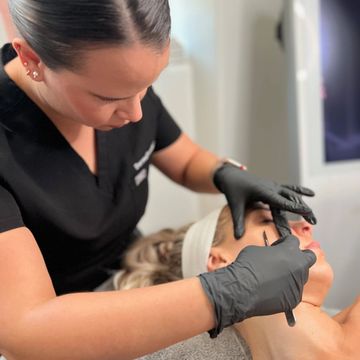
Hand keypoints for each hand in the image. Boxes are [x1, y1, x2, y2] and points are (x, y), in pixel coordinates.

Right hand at [199, 234, 315, 337]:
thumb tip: (272, 255)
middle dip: (301, 257)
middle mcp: (298, 266)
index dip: (286, 242)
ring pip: (300, 277)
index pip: (295, 241)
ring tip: (275, 279)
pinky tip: (272, 290)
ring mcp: (297, 284)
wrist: (242, 288)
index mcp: (289, 251)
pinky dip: (285, 291)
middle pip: (309, 258)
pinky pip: (292, 292)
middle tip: (290, 260)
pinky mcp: (294, 299)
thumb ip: (271, 251)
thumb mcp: (256, 250)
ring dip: (291, 275)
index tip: (280, 246)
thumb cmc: (247, 267)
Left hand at [213, 164, 316, 237]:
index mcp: (263, 191)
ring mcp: (273, 185)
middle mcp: (271, 187)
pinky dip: (300, 190)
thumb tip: (237, 237)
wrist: (231, 175)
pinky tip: (311, 194)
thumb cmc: (233, 189)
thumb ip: (238, 222)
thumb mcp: (235, 206)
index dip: (294, 206)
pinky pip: (289, 188)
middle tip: (313, 221)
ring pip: (292, 194)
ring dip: (303, 204)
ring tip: (313, 218)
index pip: (281, 201)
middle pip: (290, 199)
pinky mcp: (273, 186)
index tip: (306, 211)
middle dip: (303, 209)